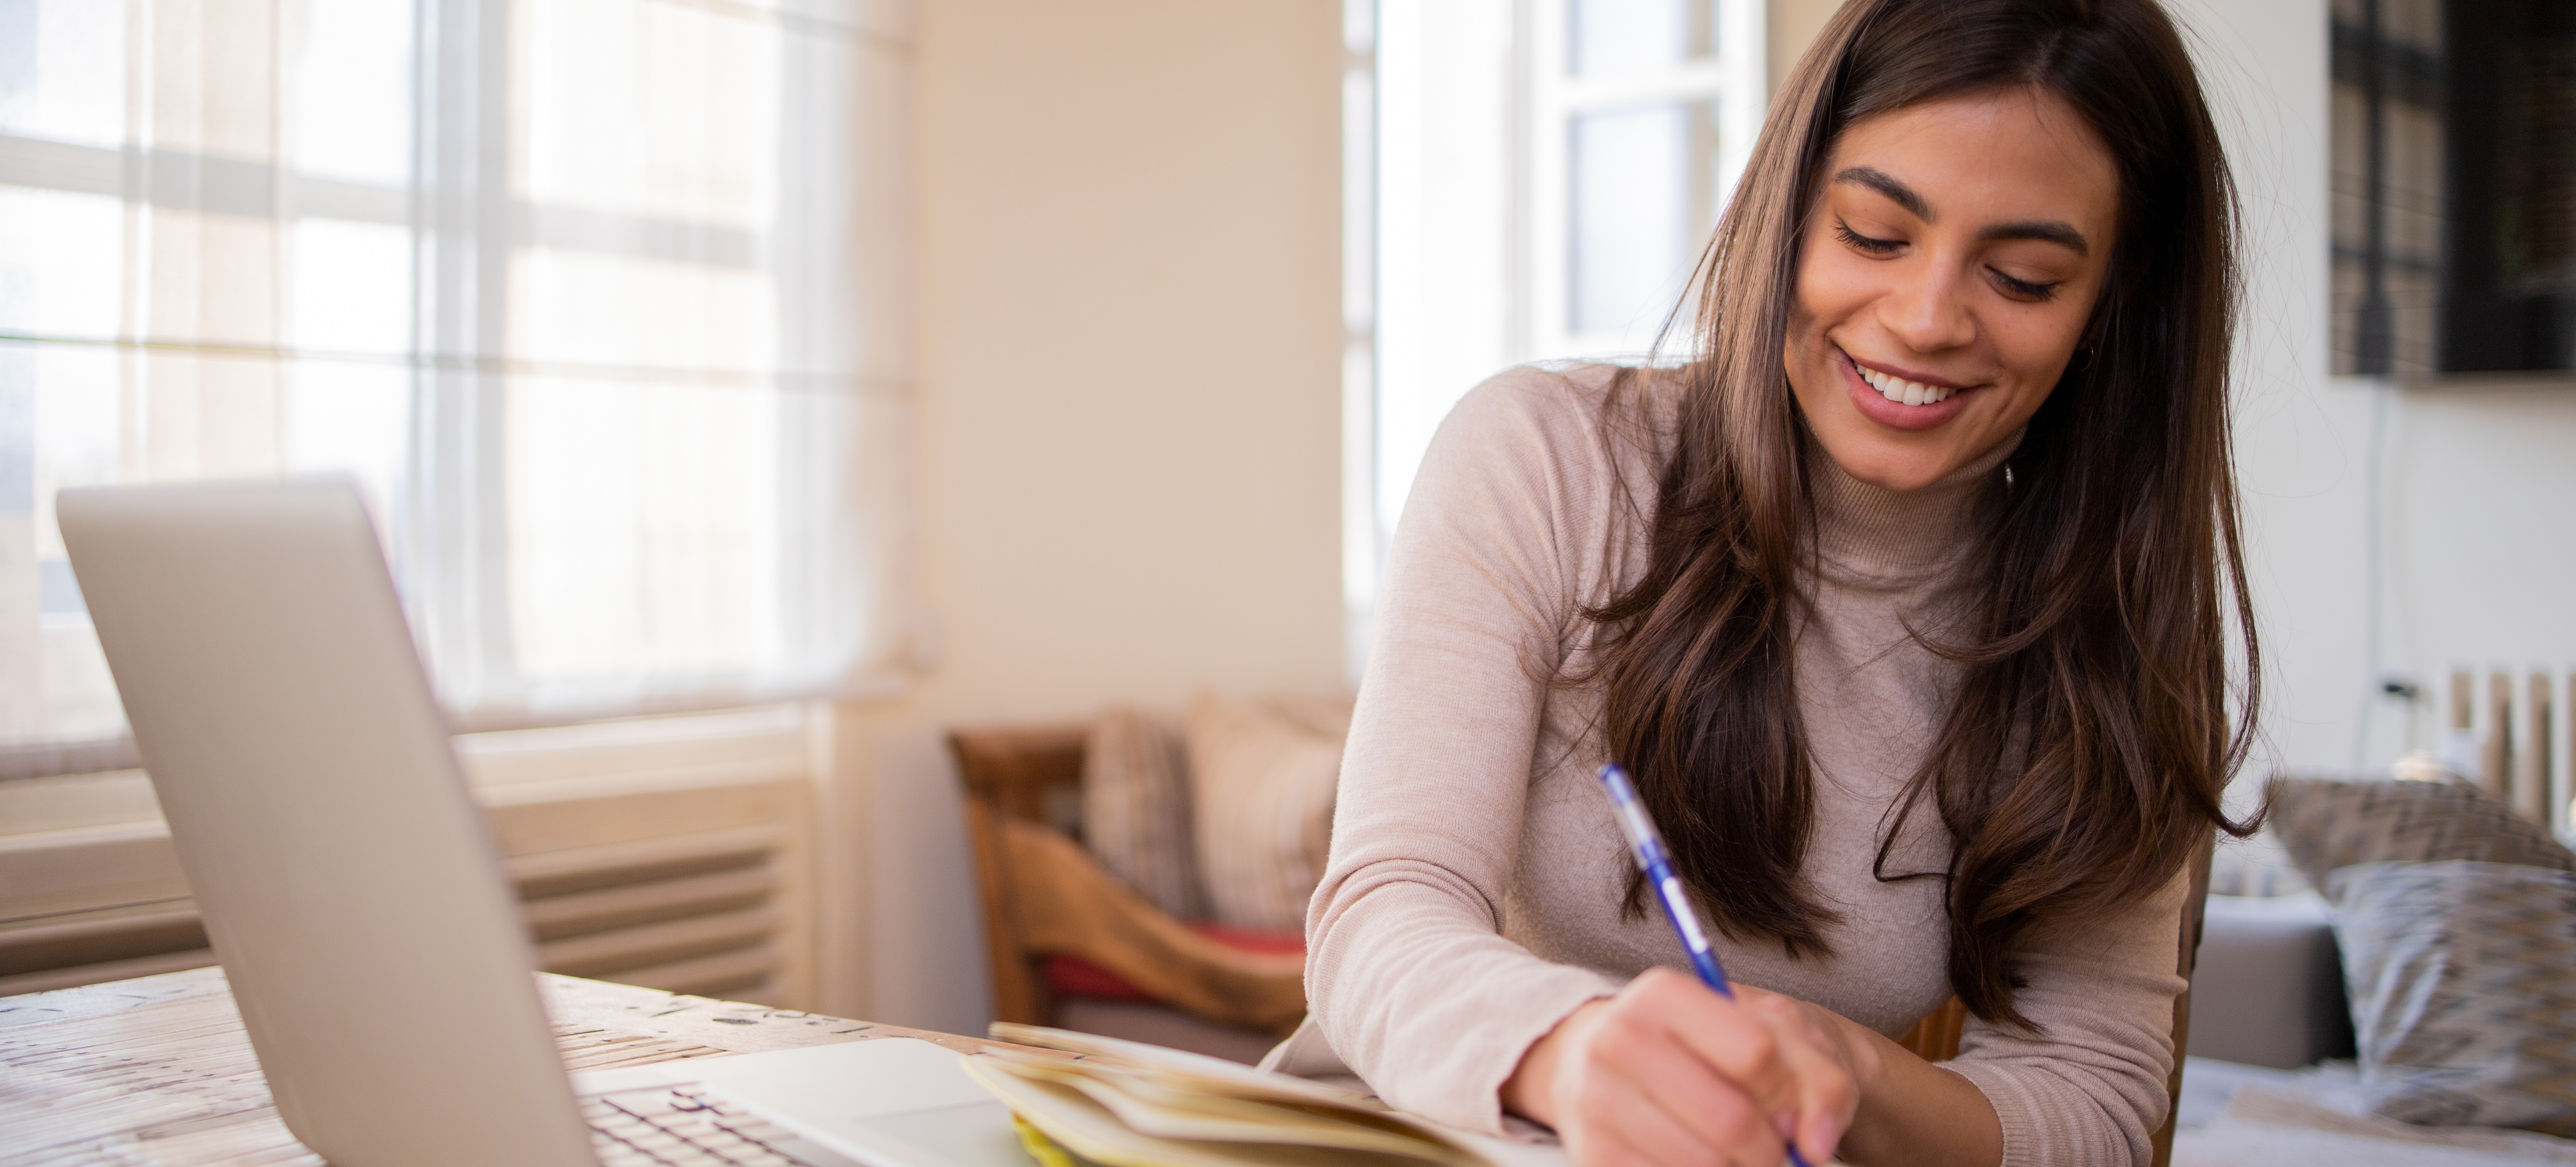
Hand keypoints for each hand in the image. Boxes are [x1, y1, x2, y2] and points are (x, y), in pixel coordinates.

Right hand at [1502, 968, 1860, 1166]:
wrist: (1614, 1061)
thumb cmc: (1706, 1046)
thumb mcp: (1772, 1037)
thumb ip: (1817, 1079)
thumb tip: (1816, 1145)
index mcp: (1661, 994)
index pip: (1755, 1053)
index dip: (1787, 1091)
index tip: (1785, 1104)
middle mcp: (1618, 1040)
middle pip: (1732, 1120)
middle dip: (1770, 1148)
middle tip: (1774, 1148)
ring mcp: (1597, 1100)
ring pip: (1706, 1164)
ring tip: (1735, 1153)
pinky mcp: (1592, 1155)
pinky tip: (1697, 1159)